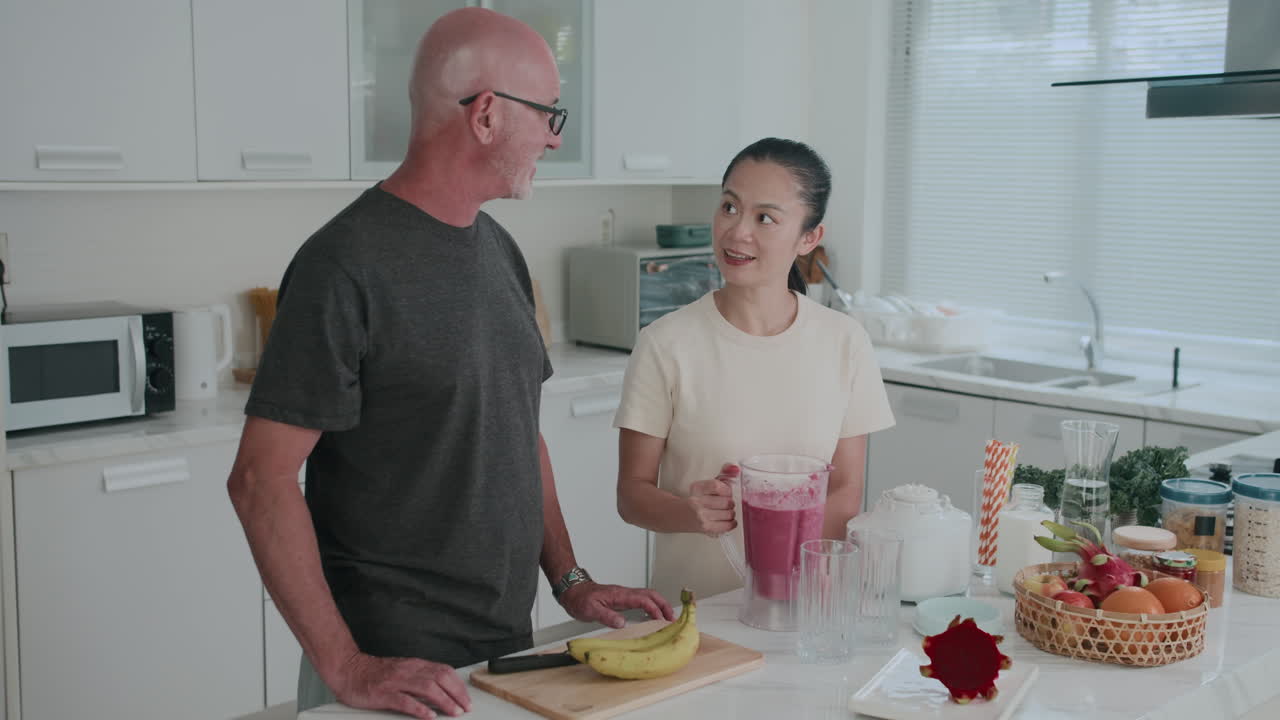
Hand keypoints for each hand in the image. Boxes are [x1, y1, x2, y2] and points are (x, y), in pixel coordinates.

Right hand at [332, 651, 471, 718]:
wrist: (348, 669)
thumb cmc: (374, 673)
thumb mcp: (402, 670)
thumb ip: (420, 677)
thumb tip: (441, 688)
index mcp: (414, 665)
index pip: (444, 671)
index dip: (458, 685)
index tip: (467, 698)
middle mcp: (408, 670)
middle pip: (440, 678)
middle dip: (457, 694)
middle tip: (466, 707)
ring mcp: (396, 681)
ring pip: (427, 688)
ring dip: (444, 700)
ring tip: (453, 712)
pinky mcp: (383, 693)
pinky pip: (405, 701)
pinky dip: (420, 708)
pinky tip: (429, 715)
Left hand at [558, 581, 674, 628]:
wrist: (572, 591)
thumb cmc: (580, 599)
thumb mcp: (591, 610)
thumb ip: (607, 616)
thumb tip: (622, 623)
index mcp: (619, 595)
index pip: (643, 599)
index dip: (654, 609)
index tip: (661, 620)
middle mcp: (624, 593)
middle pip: (651, 594)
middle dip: (664, 605)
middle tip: (672, 618)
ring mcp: (624, 595)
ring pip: (647, 596)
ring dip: (659, 605)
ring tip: (667, 618)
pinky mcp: (622, 599)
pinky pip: (641, 600)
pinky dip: (651, 606)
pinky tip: (652, 615)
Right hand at [687, 463, 738, 536]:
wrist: (677, 515)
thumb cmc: (694, 500)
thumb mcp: (703, 486)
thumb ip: (721, 475)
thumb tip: (735, 468)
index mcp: (696, 489)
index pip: (717, 486)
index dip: (727, 490)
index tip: (727, 492)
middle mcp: (697, 502)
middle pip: (726, 502)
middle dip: (730, 502)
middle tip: (727, 503)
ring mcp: (701, 517)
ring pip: (729, 514)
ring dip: (731, 513)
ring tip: (726, 512)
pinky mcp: (706, 528)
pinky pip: (727, 526)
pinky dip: (732, 523)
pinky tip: (728, 520)